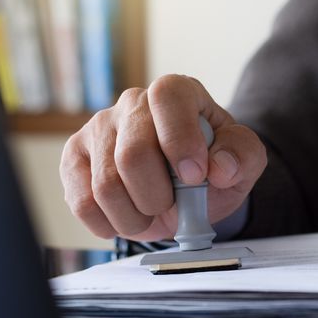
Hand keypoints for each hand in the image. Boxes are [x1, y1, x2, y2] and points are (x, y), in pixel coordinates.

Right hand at [59, 75, 266, 240]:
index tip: (195, 177)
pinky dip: (109, 224)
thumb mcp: (242, 160)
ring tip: (151, 214)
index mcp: (175, 93)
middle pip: (132, 155)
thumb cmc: (210, 168)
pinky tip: (126, 217)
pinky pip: (82, 201)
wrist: (186, 189)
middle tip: (171, 205)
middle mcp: (131, 104)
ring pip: (105, 186)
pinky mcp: (75, 158)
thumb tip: (220, 166)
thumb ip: (243, 155)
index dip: (180, 140)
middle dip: (158, 196)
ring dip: (136, 217)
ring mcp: (97, 129)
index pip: (167, 97)